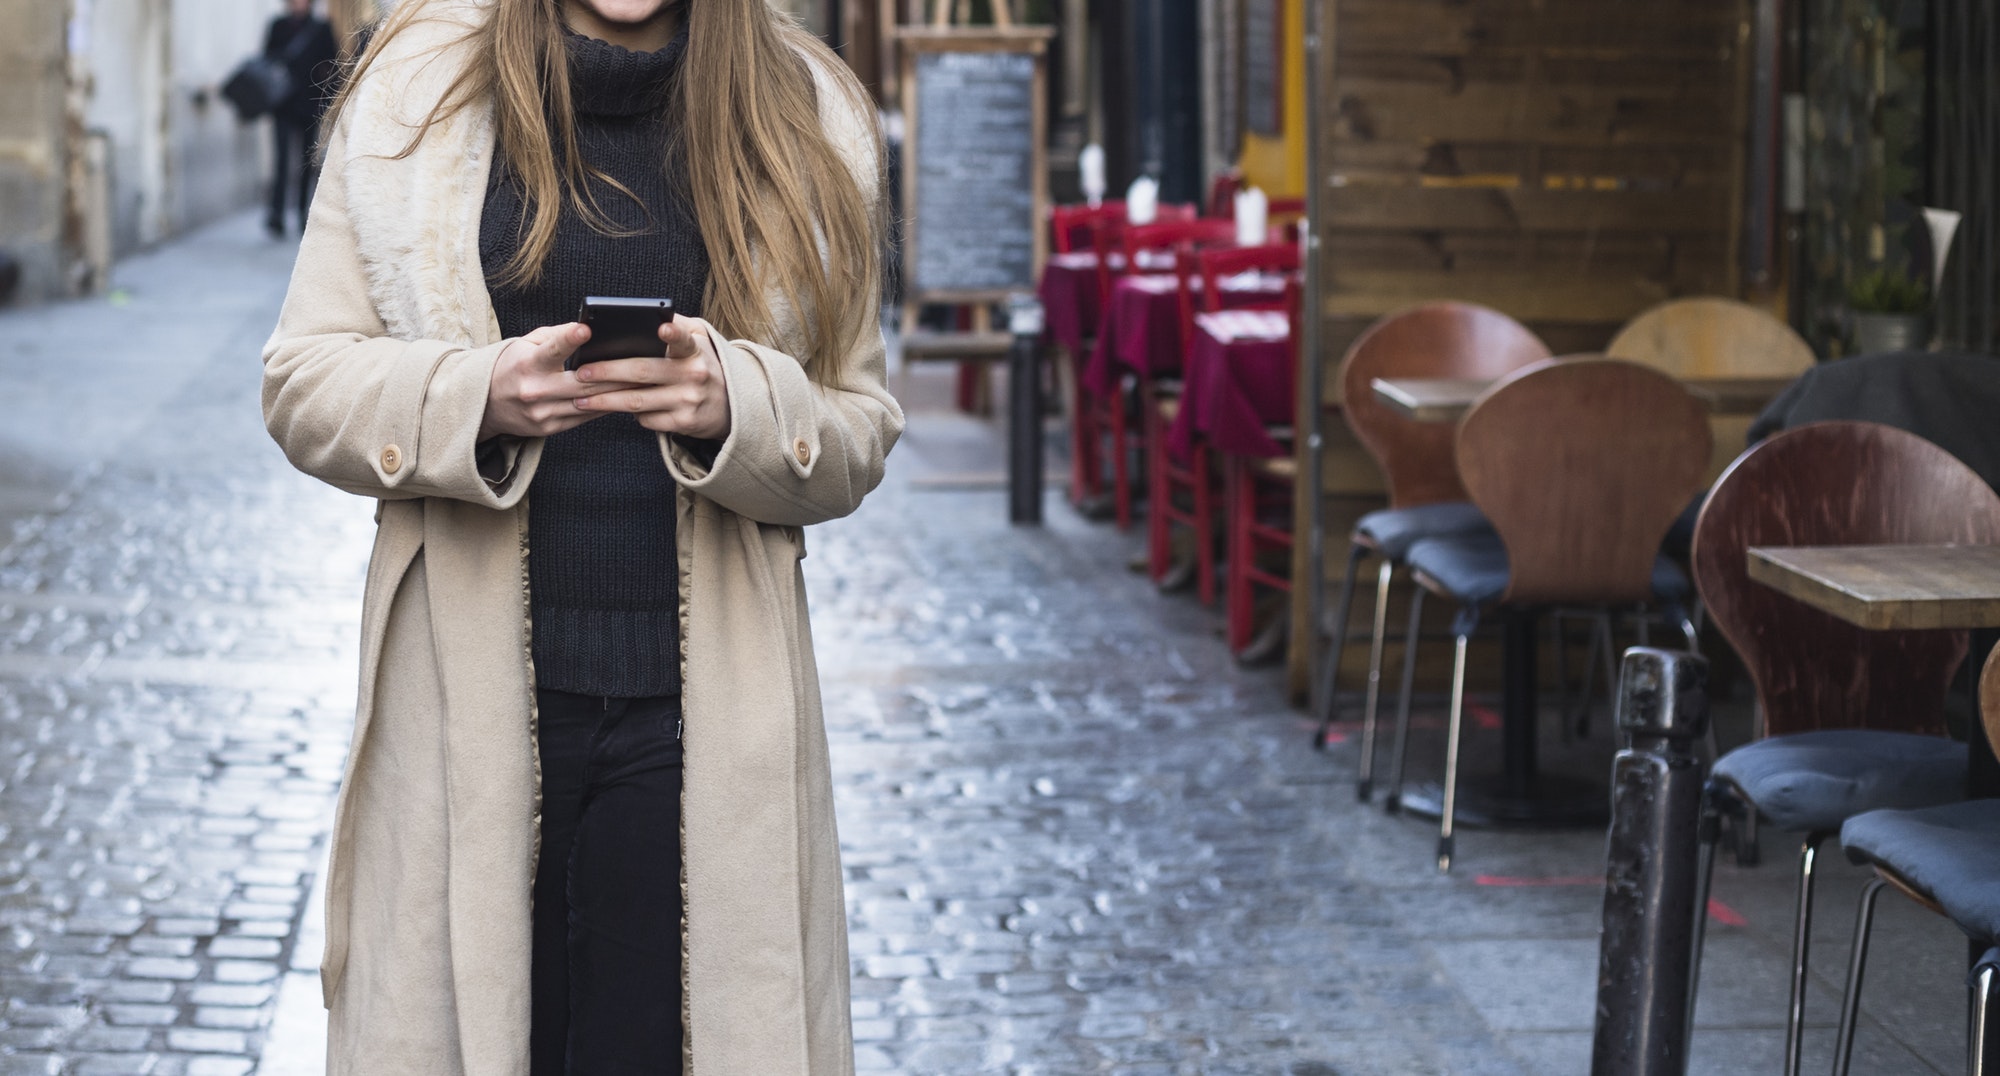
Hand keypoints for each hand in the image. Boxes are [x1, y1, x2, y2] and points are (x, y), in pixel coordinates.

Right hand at [479, 322, 639, 440]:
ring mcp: (542, 413)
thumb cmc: (512, 365)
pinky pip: (585, 417)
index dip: (569, 339)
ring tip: (642, 382)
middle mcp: (534, 390)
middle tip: (641, 362)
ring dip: (617, 393)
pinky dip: (604, 406)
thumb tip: (588, 329)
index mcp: (527, 363)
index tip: (586, 329)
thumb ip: (555, 336)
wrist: (484, 403)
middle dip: (613, 373)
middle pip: (582, 382)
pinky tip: (623, 398)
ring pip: (588, 402)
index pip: (551, 349)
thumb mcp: (526, 343)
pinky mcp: (549, 428)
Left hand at [570, 315, 731, 439]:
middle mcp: (694, 375)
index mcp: (695, 351)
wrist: (732, 406)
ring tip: (580, 398)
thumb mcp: (699, 340)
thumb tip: (646, 315)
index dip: (674, 333)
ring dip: (605, 400)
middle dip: (607, 373)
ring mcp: (689, 401)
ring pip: (637, 401)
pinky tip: (611, 408)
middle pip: (643, 372)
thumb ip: (677, 324)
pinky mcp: (684, 423)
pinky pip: (646, 419)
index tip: (662, 327)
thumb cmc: (703, 365)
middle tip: (581, 373)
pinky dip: (627, 413)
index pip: (684, 339)